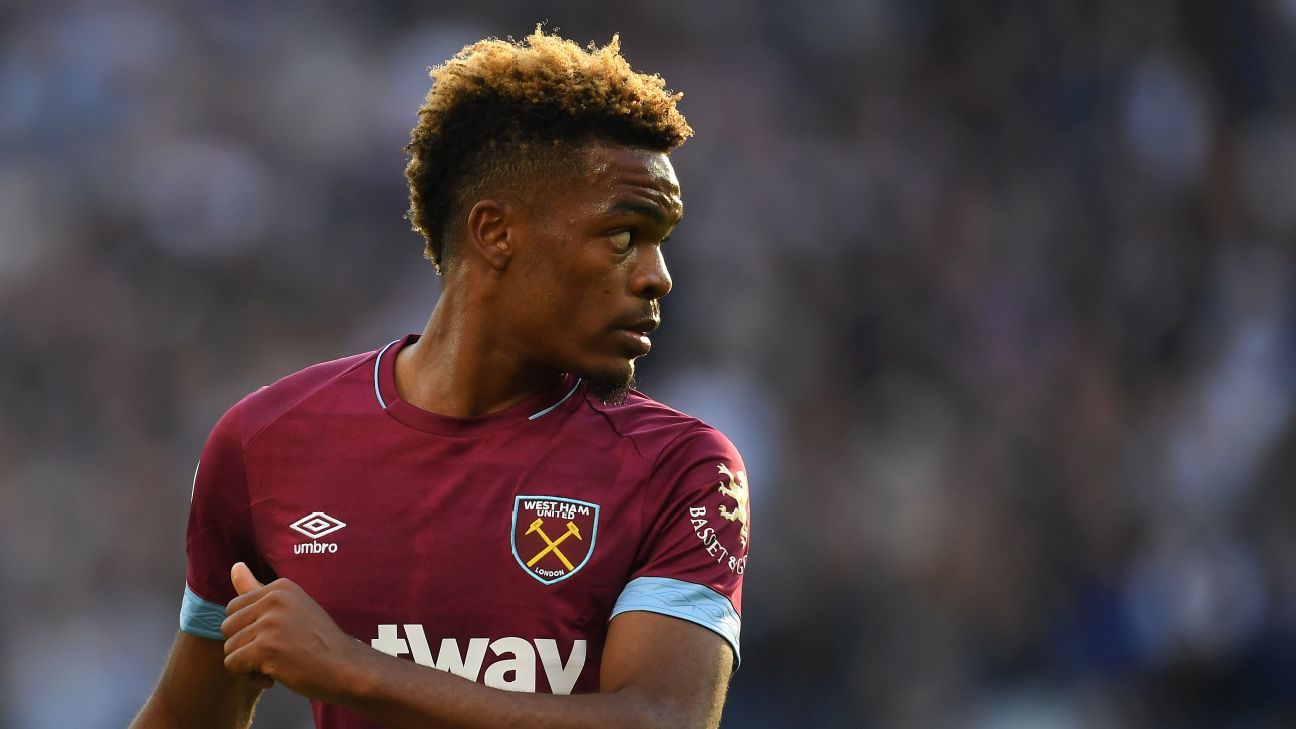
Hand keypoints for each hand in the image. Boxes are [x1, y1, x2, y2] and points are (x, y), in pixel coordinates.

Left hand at [221, 562, 368, 703]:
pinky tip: (272, 678)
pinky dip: (249, 677)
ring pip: (229, 647)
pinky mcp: (265, 647)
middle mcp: (274, 599)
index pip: (235, 607)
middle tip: (272, 655)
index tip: (275, 640)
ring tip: (274, 666)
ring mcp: (270, 622)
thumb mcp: (292, 608)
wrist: (346, 668)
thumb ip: (258, 588)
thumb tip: (235, 566)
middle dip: (244, 646)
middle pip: (228, 627)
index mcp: (280, 587)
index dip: (249, 630)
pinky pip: (233, 665)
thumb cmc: (320, 642)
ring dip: (247, 664)